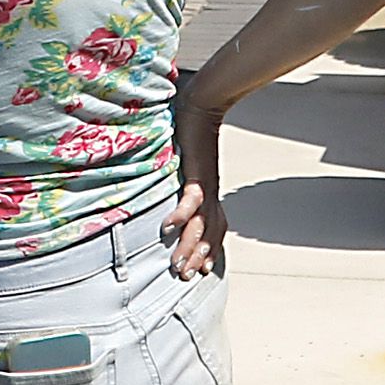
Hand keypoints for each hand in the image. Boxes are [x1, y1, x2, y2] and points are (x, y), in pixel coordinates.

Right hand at [164, 101, 227, 277]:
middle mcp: (210, 193)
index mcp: (209, 192)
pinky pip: (190, 200)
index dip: (212, 249)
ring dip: (190, 247)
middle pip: (209, 233)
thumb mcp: (189, 164)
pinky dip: (181, 214)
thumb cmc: (192, 133)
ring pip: (201, 225)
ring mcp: (205, 185)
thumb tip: (174, 192)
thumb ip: (184, 179)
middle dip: (198, 257)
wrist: (202, 107)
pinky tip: (169, 227)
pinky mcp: (197, 174)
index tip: (205, 270)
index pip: (216, 227)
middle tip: (187, 277)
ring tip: (179, 266)